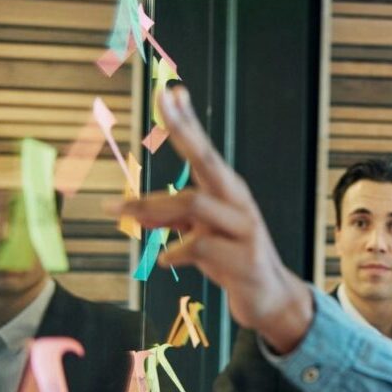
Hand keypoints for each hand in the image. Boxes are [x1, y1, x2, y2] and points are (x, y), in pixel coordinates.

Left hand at [116, 88, 312, 351]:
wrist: (271, 299)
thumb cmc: (233, 261)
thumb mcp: (199, 235)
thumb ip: (172, 220)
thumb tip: (134, 209)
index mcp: (228, 193)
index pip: (204, 151)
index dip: (186, 121)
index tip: (170, 92)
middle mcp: (239, 203)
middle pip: (208, 160)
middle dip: (184, 130)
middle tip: (163, 101)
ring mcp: (244, 229)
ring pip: (194, 203)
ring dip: (152, 206)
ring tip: (119, 213)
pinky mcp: (243, 259)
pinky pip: (199, 245)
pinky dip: (175, 251)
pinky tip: (164, 260)